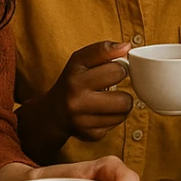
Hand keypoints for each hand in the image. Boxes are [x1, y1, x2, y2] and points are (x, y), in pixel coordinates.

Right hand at [18, 41, 133, 158]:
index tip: (118, 65)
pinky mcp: (91, 134)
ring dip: (123, 102)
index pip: (115, 68)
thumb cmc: (73, 81)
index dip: (121, 65)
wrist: (53, 114)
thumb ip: (103, 50)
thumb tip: (127, 47)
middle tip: (113, 83)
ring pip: (125, 108)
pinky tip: (103, 111)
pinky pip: (118, 122)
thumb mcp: (80, 60)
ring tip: (111, 98)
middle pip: (123, 94)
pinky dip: (115, 116)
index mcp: (75, 76)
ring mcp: (83, 120)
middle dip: (123, 84)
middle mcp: (76, 99)